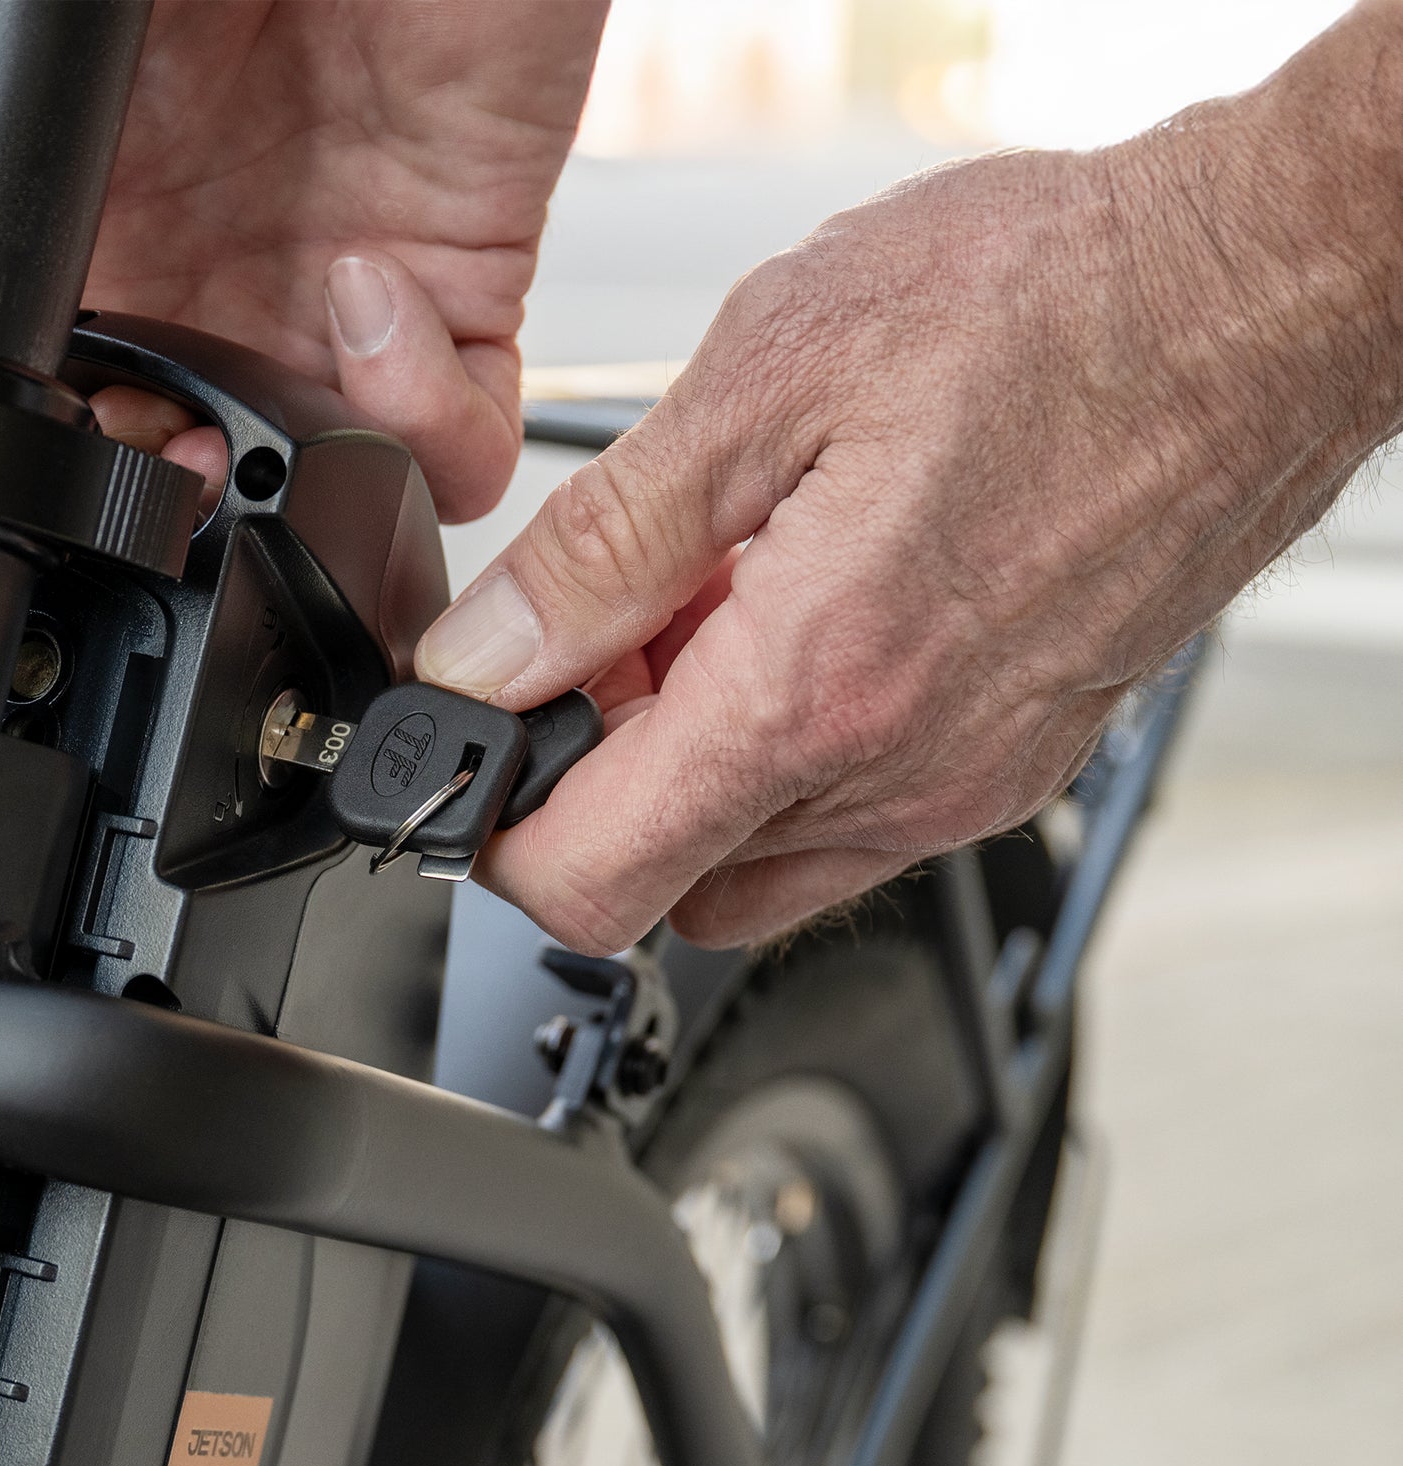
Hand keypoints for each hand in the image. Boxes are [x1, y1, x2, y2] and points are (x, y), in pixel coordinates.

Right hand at [0, 0, 605, 519]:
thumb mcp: (35, 8)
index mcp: (108, 220)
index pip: (61, 384)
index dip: (46, 442)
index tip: (33, 446)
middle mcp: (222, 278)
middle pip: (185, 463)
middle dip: (166, 492)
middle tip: (155, 453)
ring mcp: (340, 299)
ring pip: (319, 481)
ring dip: (289, 484)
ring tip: (264, 397)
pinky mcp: (461, 296)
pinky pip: (460, 445)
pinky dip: (423, 429)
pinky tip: (368, 301)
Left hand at [417, 3, 1402, 951]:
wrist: (1257, 298)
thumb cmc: (1050, 308)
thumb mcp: (761, 386)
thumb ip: (598, 550)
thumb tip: (486, 654)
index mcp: (811, 693)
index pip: (589, 883)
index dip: (501, 838)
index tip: (481, 754)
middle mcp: (896, 775)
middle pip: (664, 892)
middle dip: (599, 798)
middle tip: (611, 652)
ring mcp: (964, 786)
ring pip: (758, 869)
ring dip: (696, 783)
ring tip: (717, 622)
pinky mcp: (1013, 766)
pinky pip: (854, 825)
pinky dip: (791, 761)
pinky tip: (804, 628)